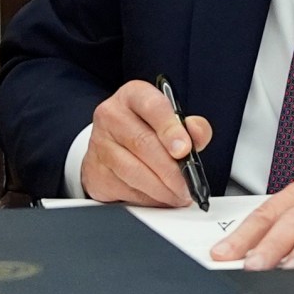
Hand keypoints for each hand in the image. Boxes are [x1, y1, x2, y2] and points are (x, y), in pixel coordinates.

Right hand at [79, 80, 213, 205]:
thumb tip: (198, 133)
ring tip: (178, 195)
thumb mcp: (171, 122)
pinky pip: (125, 189)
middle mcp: (112, 115)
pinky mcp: (95, 171)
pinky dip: (148, 198)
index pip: (152, 106)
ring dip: (162, 189)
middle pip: (143, 143)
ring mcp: (99, 143)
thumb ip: (191, 127)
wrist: (113, 146)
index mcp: (134, 96)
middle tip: (188, 184)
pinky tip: (160, 197)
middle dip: (171, 169)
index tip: (184, 149)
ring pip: (133, 170)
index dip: (170, 129)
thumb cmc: (146, 131)